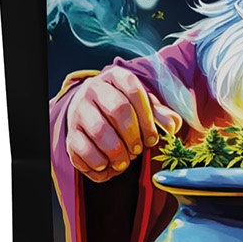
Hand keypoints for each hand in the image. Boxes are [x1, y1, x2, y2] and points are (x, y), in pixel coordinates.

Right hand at [65, 67, 181, 181]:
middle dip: (134, 135)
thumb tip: (172, 126)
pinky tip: (108, 164)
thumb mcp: (142, 105)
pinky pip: (84, 151)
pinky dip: (100, 163)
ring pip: (101, 132)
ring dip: (118, 152)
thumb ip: (159, 114)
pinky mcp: (70, 134)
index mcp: (115, 76)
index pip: (135, 91)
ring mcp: (79, 111)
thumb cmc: (122, 109)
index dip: (148, 119)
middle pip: (119, 110)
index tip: (153, 138)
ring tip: (125, 160)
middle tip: (139, 149)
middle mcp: (94, 89)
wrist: (88, 114)